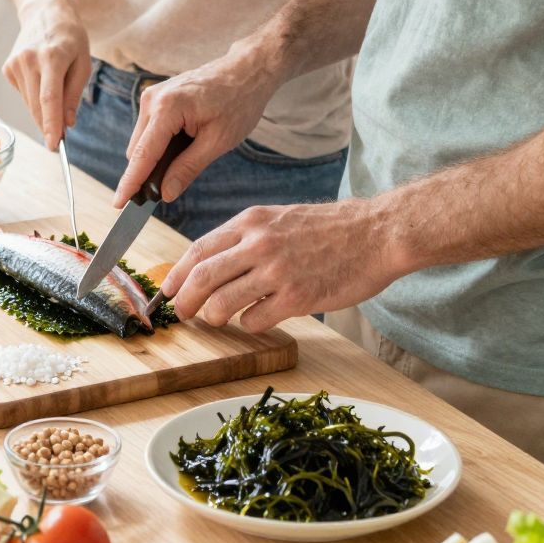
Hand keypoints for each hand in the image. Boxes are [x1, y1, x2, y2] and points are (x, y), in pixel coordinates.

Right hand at [2, 0, 90, 149]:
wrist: (45, 11)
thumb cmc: (71, 37)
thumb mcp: (84, 62)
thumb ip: (74, 94)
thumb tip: (67, 124)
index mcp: (52, 56)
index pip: (49, 98)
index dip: (51, 124)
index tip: (54, 145)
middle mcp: (28, 60)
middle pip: (37, 105)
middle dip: (49, 126)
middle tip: (61, 139)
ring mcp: (15, 64)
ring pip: (29, 103)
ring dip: (43, 111)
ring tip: (57, 93)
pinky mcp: (7, 68)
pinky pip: (24, 94)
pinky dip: (35, 96)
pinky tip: (42, 79)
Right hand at [114, 45, 276, 206]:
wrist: (246, 70)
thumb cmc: (239, 101)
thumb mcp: (218, 141)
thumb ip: (188, 168)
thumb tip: (165, 193)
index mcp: (167, 108)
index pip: (142, 155)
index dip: (130, 183)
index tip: (117, 205)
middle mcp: (152, 99)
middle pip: (137, 151)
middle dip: (147, 173)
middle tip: (168, 191)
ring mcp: (152, 96)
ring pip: (142, 142)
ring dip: (155, 158)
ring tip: (188, 157)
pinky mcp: (157, 97)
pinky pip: (150, 130)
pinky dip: (160, 145)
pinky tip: (184, 145)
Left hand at [161, 195, 401, 331]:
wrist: (376, 234)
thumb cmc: (330, 229)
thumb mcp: (279, 218)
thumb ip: (247, 237)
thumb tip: (213, 263)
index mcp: (251, 222)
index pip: (198, 250)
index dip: (177, 275)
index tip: (168, 291)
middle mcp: (259, 244)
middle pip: (201, 278)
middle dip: (184, 301)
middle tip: (182, 314)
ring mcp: (277, 271)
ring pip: (223, 303)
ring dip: (215, 317)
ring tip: (220, 319)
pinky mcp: (297, 297)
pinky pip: (256, 320)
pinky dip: (251, 324)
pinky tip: (260, 318)